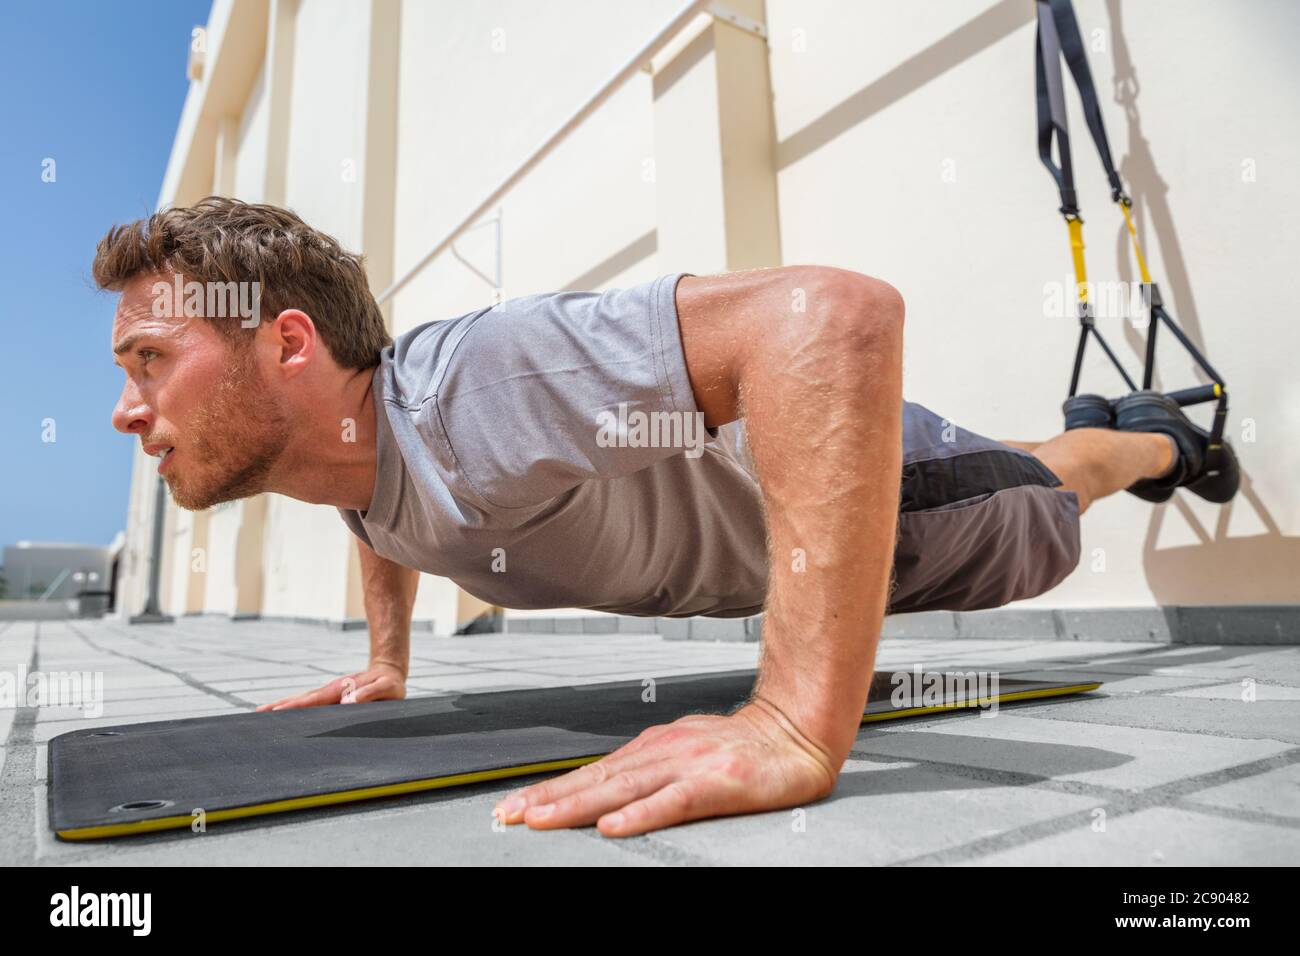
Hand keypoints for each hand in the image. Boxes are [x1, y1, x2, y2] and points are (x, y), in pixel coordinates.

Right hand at [255, 662, 406, 711]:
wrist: (390, 672)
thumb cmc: (391, 683)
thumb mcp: (387, 687)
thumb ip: (370, 693)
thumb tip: (347, 702)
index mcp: (340, 690)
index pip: (312, 701)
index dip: (294, 706)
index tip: (276, 711)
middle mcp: (331, 693)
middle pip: (301, 701)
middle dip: (279, 707)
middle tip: (257, 715)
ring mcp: (330, 696)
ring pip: (303, 703)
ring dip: (283, 708)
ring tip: (261, 715)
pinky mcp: (332, 700)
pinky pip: (311, 706)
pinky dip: (295, 711)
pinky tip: (284, 718)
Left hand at [491, 697, 839, 836]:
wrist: (797, 730)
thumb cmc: (743, 747)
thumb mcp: (686, 751)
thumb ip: (649, 769)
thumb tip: (605, 789)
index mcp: (654, 748)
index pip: (593, 773)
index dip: (552, 790)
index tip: (515, 806)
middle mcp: (663, 752)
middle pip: (596, 780)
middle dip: (549, 799)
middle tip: (508, 815)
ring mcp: (688, 765)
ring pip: (621, 789)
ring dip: (577, 806)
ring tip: (540, 820)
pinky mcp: (717, 782)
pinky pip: (673, 802)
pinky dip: (640, 815)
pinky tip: (613, 827)